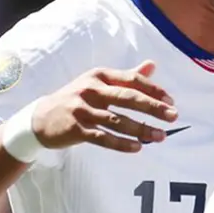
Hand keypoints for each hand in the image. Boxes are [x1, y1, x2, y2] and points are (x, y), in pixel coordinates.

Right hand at [31, 61, 177, 152]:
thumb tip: (153, 65)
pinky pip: (102, 137)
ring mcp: (81, 109)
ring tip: (160, 136)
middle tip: (173, 116)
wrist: (40, 118)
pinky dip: (121, 143)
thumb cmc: (77, 98)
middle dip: (153, 107)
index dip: (153, 90)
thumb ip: (126, 76)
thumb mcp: (98, 82)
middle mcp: (90, 89)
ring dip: (141, 129)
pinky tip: (137, 147)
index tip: (171, 101)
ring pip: (117, 120)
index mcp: (99, 75)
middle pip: (127, 98)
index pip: (132, 80)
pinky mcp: (75, 128)